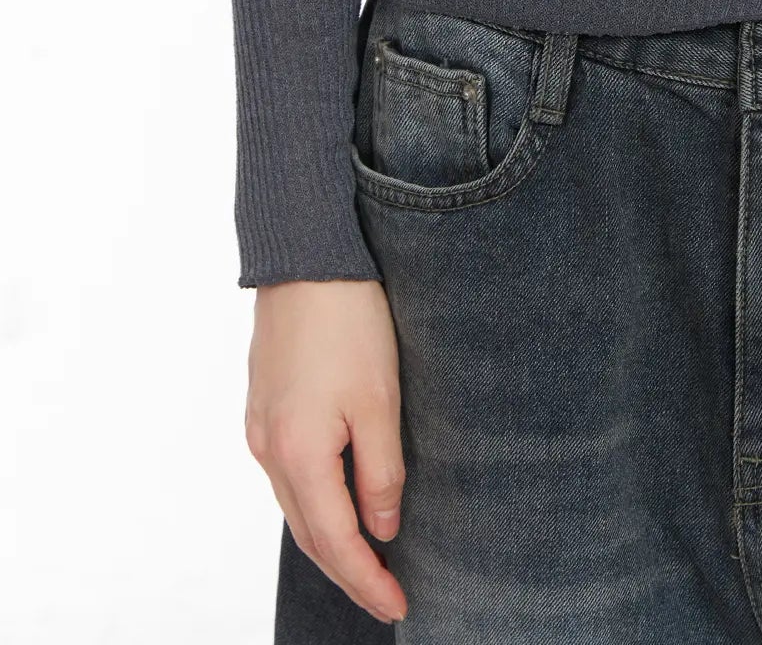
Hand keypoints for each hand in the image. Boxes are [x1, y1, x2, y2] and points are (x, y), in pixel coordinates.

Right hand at [245, 278, 408, 624]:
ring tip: (371, 559)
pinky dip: (315, 502)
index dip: (368, 581)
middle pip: (310, 534)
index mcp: (298, 455)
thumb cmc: (348, 321)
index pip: (336, 542)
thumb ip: (381, 472)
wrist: (304, 258)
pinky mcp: (264, 408)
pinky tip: (339, 502)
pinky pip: (288, 475)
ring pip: (296, 506)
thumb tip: (383, 528)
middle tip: (388, 595)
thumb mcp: (380, 400)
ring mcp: (260, 429)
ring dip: (331, 539)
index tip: (399, 606)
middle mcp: (268, 451)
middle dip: (349, 571)